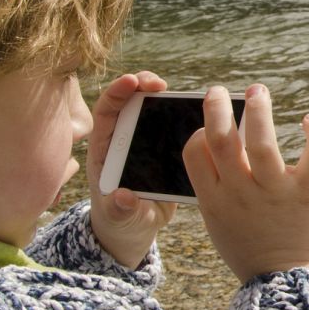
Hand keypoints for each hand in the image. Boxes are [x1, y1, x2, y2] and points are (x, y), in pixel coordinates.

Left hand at [86, 71, 177, 268]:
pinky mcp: (164, 148)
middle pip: (129, 102)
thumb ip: (120, 209)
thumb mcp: (119, 218)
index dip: (116, 94)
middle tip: (159, 82)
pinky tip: (202, 112)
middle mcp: (123, 139)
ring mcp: (145, 141)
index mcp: (106, 150)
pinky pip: (173, 126)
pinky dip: (185, 115)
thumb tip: (124, 197)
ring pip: (153, 110)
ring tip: (186, 94)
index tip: (131, 82)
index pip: (105, 113)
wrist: (135, 227)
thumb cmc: (120, 220)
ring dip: (167, 97)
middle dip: (142, 85)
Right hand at [184, 83, 308, 283]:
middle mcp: (239, 192)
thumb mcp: (220, 223)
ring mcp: (273, 192)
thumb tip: (217, 146)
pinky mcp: (307, 193)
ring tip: (258, 91)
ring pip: (262, 140)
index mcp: (213, 200)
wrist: (287, 286)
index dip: (199, 131)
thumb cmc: (253, 252)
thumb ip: (216, 189)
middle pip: (221, 138)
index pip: (194, 151)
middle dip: (217, 106)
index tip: (212, 126)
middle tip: (219, 91)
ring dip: (259, 108)